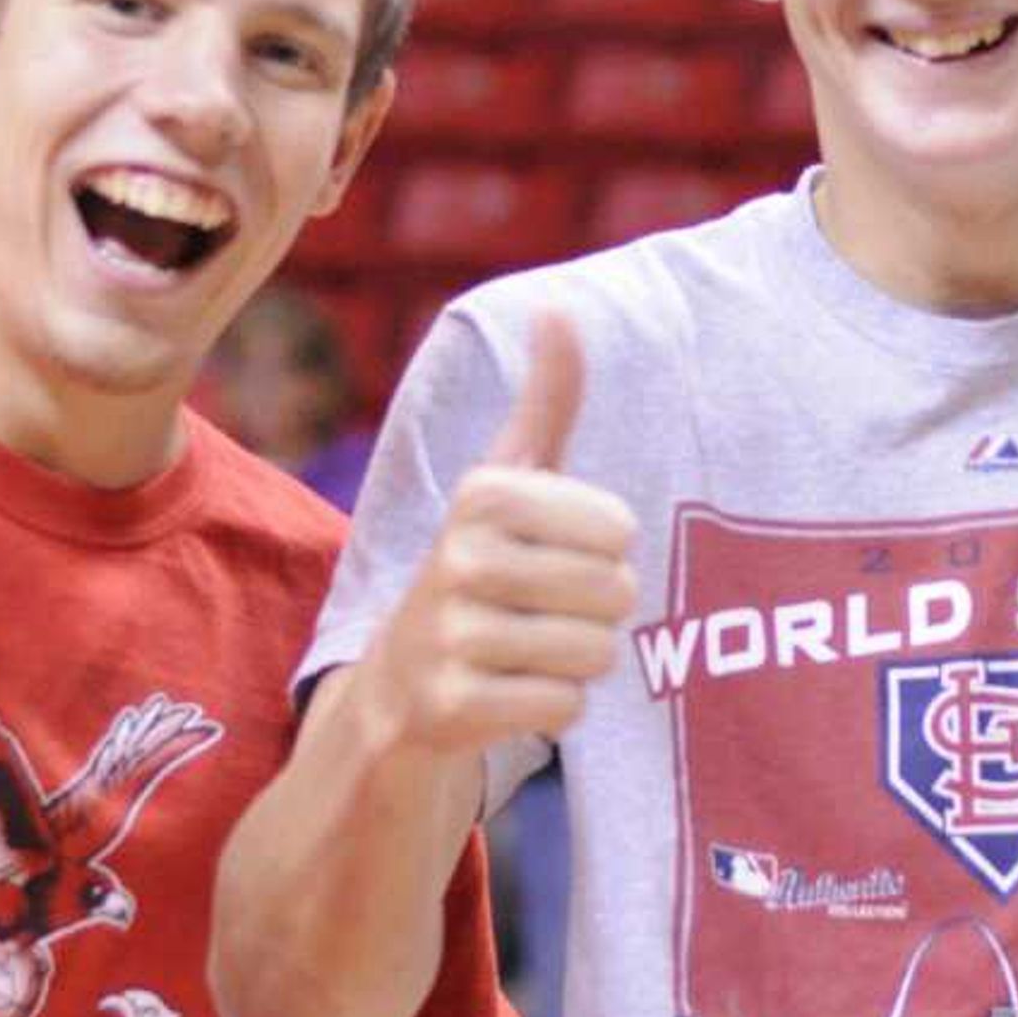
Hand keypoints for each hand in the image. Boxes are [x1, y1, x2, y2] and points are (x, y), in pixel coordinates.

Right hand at [355, 314, 637, 755]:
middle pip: (615, 593)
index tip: (556, 552)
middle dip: (598, 609)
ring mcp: (449, 637)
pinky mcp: (449, 708)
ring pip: (595, 653)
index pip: (620, 529)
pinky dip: (554, 707)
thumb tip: (560, 307)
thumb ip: (547, 401)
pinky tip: (511, 690)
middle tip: (545, 608)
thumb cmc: (479, 565)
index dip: (606, 549)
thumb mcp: (509, 479)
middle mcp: (457, 559)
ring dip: (579, 660)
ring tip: (529, 648)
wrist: (397, 683)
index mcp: (483, 495)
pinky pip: (565, 709)